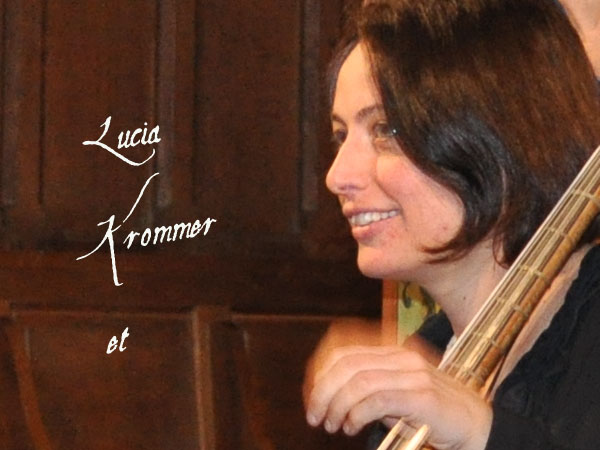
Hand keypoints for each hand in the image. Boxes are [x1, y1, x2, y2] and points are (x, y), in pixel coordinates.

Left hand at [304, 345, 491, 449]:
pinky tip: (352, 427)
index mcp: (393, 352)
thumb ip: (368, 390)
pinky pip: (377, 400)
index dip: (320, 371)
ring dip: (336, 405)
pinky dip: (357, 414)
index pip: (344, 349)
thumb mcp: (396, 395)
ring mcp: (413, 374)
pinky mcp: (422, 396)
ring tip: (332, 425)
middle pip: (346, 364)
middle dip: (322, 391)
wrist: (479, 426)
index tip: (312, 396)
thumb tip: (331, 396)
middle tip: (315, 416)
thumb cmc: (434, 415)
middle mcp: (402, 356)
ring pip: (358, 381)